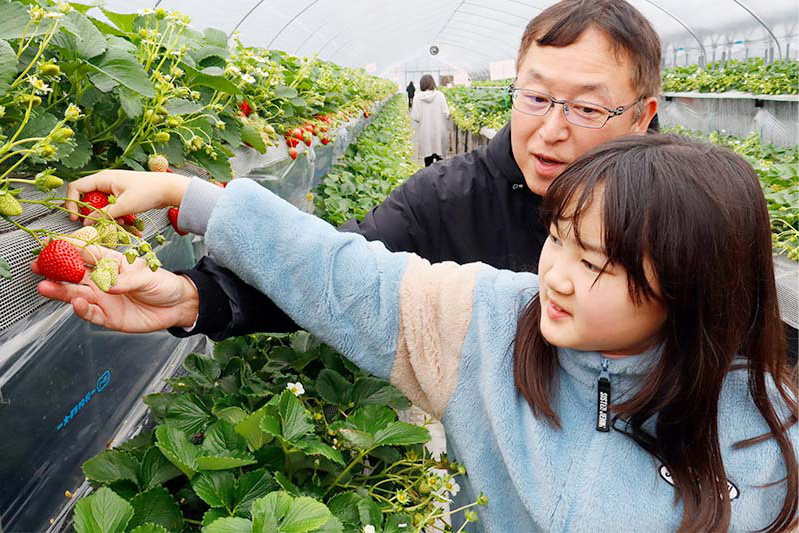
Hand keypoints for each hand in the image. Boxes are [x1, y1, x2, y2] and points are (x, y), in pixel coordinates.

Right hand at [32, 244, 199, 332]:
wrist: (177, 306)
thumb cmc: (164, 285)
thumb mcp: (148, 277)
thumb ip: (128, 281)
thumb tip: (109, 285)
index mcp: (113, 264)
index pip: (88, 254)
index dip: (71, 248)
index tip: (55, 244)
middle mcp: (104, 281)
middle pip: (75, 275)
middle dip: (56, 270)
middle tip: (39, 265)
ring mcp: (104, 299)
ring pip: (77, 294)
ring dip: (61, 290)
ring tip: (45, 286)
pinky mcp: (108, 317)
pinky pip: (90, 313)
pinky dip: (81, 310)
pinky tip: (74, 304)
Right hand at [64, 169, 189, 224]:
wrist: (170, 189)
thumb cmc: (148, 192)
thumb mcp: (123, 206)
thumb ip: (103, 215)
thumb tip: (86, 223)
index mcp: (103, 178)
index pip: (76, 188)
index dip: (72, 202)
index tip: (75, 218)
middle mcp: (107, 182)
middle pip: (89, 199)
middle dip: (93, 214)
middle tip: (99, 225)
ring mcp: (115, 189)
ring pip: (102, 206)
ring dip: (108, 218)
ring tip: (120, 224)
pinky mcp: (123, 196)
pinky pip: (113, 208)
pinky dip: (118, 216)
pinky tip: (128, 223)